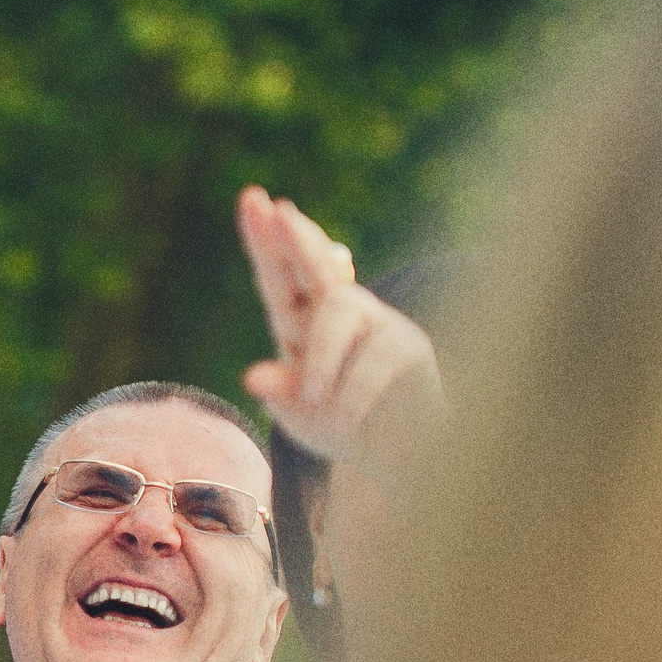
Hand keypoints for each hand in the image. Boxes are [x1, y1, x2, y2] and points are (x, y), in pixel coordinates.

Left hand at [234, 184, 440, 462]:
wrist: (398, 461)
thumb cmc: (345, 431)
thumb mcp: (300, 417)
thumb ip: (279, 394)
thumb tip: (253, 376)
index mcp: (301, 325)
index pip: (278, 277)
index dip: (265, 241)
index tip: (253, 200)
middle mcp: (338, 314)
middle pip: (315, 266)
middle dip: (295, 238)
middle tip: (278, 210)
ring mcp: (376, 324)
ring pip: (339, 310)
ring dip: (321, 359)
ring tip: (318, 400)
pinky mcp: (409, 346)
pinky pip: (371, 359)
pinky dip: (351, 396)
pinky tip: (348, 419)